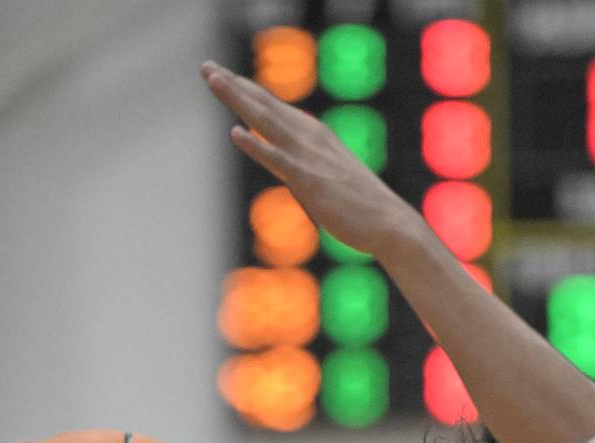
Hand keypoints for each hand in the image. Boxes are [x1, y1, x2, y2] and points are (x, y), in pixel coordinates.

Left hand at [200, 60, 418, 257]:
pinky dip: (256, 146)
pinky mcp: (308, 181)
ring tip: (213, 80)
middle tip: (206, 67)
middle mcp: (309, 138)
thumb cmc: (359, 205)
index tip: (222, 75)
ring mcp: (307, 158)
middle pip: (264, 106)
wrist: (388, 222)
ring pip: (265, 122)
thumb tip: (287, 170)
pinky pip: (277, 160)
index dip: (246, 90)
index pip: (273, 107)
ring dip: (238, 100)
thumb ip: (304, 168)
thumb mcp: (328, 177)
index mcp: (313, 135)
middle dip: (234, 86)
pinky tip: (235, 133)